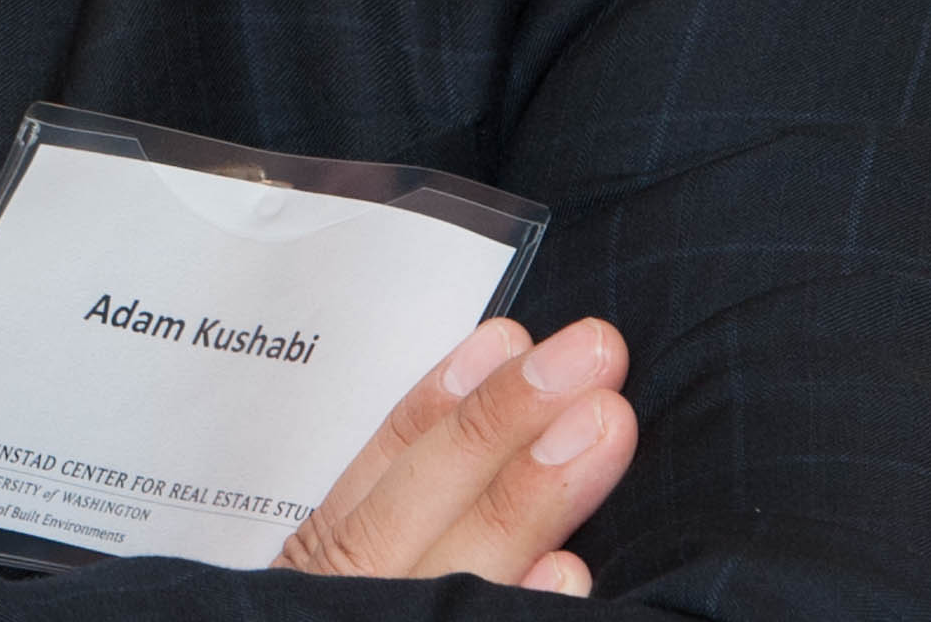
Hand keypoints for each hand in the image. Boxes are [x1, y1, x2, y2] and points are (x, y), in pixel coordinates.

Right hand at [278, 315, 638, 596]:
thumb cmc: (352, 602)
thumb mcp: (345, 568)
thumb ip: (404, 511)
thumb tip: (502, 412)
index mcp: (325, 565)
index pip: (384, 463)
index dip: (448, 398)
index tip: (510, 335)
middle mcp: (348, 602)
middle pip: (427, 504)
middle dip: (510, 422)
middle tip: (591, 357)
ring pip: (462, 571)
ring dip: (531, 495)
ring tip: (605, 426)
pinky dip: (523, 611)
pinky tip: (572, 577)